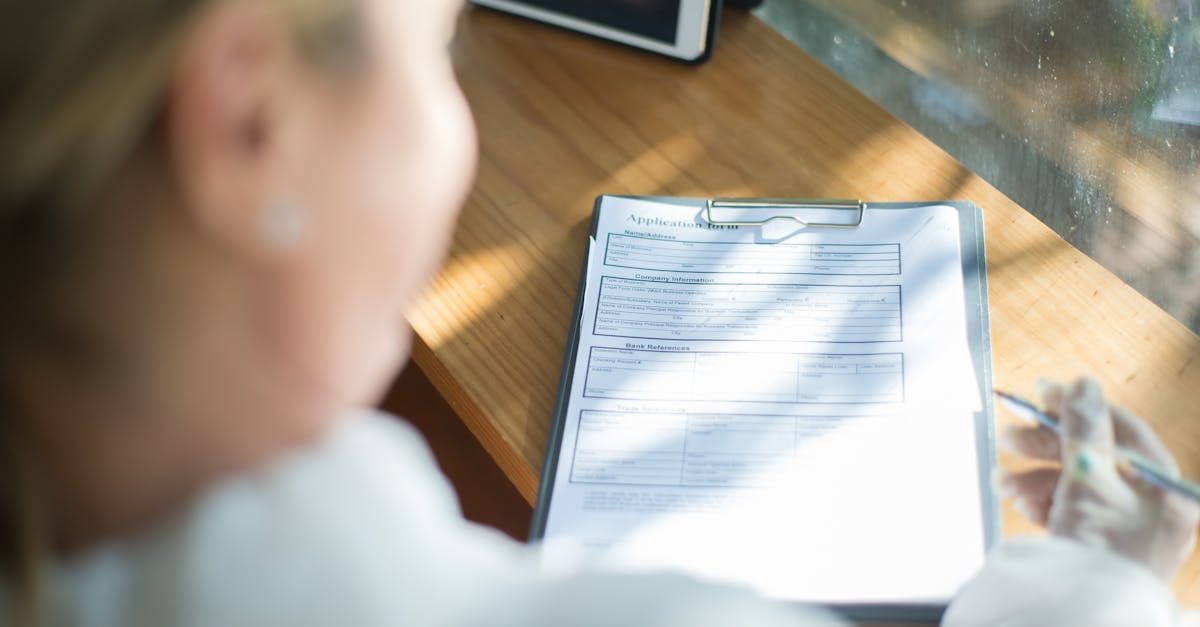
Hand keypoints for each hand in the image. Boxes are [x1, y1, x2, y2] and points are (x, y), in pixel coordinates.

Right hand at [1001, 377, 1199, 581]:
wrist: (1083, 613)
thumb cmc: (1099, 546)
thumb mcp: (1088, 477)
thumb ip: (1084, 429)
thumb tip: (1084, 384)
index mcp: (1163, 486)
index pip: (1122, 430)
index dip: (1078, 409)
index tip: (1040, 395)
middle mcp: (1151, 506)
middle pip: (1096, 457)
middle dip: (1047, 448)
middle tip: (1009, 438)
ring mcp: (1126, 528)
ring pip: (1079, 485)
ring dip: (1036, 478)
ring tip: (1004, 483)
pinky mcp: (1100, 546)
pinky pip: (1073, 511)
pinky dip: (1045, 503)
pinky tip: (1021, 504)